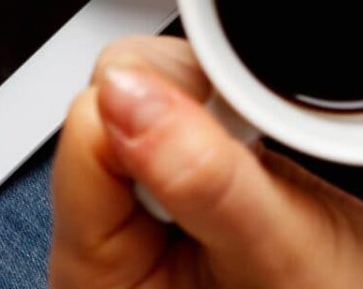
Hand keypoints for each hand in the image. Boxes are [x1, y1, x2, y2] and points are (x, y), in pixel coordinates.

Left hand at [50, 36, 362, 287]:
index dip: (157, 102)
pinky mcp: (178, 180)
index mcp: (95, 273)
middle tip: (252, 153)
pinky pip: (177, 106)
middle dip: (184, 105)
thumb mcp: (278, 252)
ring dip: (209, 104)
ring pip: (143, 96)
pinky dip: (224, 106)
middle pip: (106, 106)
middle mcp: (106, 242)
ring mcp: (141, 210)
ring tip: (261, 159)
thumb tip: (126, 92)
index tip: (226, 121)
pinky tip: (256, 145)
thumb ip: (198, 175)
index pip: (84, 129)